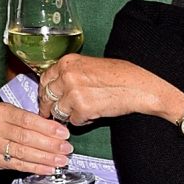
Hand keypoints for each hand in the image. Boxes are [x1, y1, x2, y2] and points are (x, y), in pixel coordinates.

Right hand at [0, 101, 71, 174]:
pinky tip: (48, 169)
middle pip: (25, 137)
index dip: (47, 128)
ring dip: (45, 158)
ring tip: (60, 161)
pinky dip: (35, 168)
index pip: (27, 120)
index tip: (64, 134)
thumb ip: (36, 121)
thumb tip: (61, 133)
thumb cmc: (10, 122)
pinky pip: (17, 165)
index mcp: (1, 111)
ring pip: (22, 152)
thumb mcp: (19, 113)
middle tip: (66, 149)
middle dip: (49, 145)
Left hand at [38, 54, 183, 129]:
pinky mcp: (82, 109)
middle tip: (54, 112)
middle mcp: (67, 76)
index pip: (44, 78)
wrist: (138, 87)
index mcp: (67, 62)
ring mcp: (73, 93)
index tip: (46, 98)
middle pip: (47, 96)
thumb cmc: (120, 74)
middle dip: (50, 106)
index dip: (45, 90)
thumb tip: (56, 84)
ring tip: (82, 111)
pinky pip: (73, 121)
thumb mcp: (90, 65)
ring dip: (67, 114)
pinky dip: (82, 121)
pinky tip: (93, 114)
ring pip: (58, 111)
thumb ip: (70, 72)